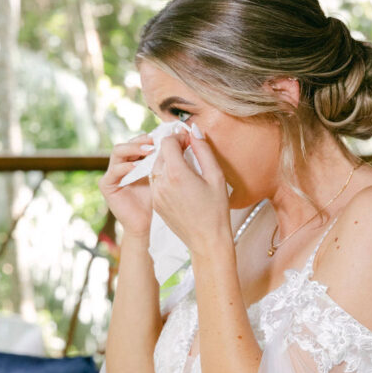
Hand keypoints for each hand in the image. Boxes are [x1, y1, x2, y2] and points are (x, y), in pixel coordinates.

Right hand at [99, 133, 155, 238]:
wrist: (147, 225)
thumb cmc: (157, 201)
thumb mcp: (160, 175)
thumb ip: (161, 159)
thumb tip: (175, 139)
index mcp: (134, 161)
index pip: (138, 142)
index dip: (149, 137)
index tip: (163, 136)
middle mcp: (121, 165)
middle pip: (127, 143)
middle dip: (141, 141)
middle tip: (155, 142)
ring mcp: (112, 174)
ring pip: (118, 152)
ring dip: (133, 149)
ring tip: (148, 150)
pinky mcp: (107, 185)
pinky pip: (114, 171)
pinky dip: (125, 167)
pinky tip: (136, 167)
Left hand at [149, 127, 231, 254]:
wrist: (207, 240)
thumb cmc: (216, 209)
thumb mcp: (216, 176)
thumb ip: (203, 150)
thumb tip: (194, 132)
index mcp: (176, 173)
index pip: (167, 142)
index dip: (179, 137)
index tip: (190, 141)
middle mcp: (161, 183)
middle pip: (160, 153)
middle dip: (173, 148)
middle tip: (189, 151)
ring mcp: (156, 194)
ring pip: (156, 167)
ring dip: (168, 162)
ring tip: (185, 168)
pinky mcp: (155, 203)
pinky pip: (156, 181)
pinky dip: (165, 176)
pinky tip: (181, 183)